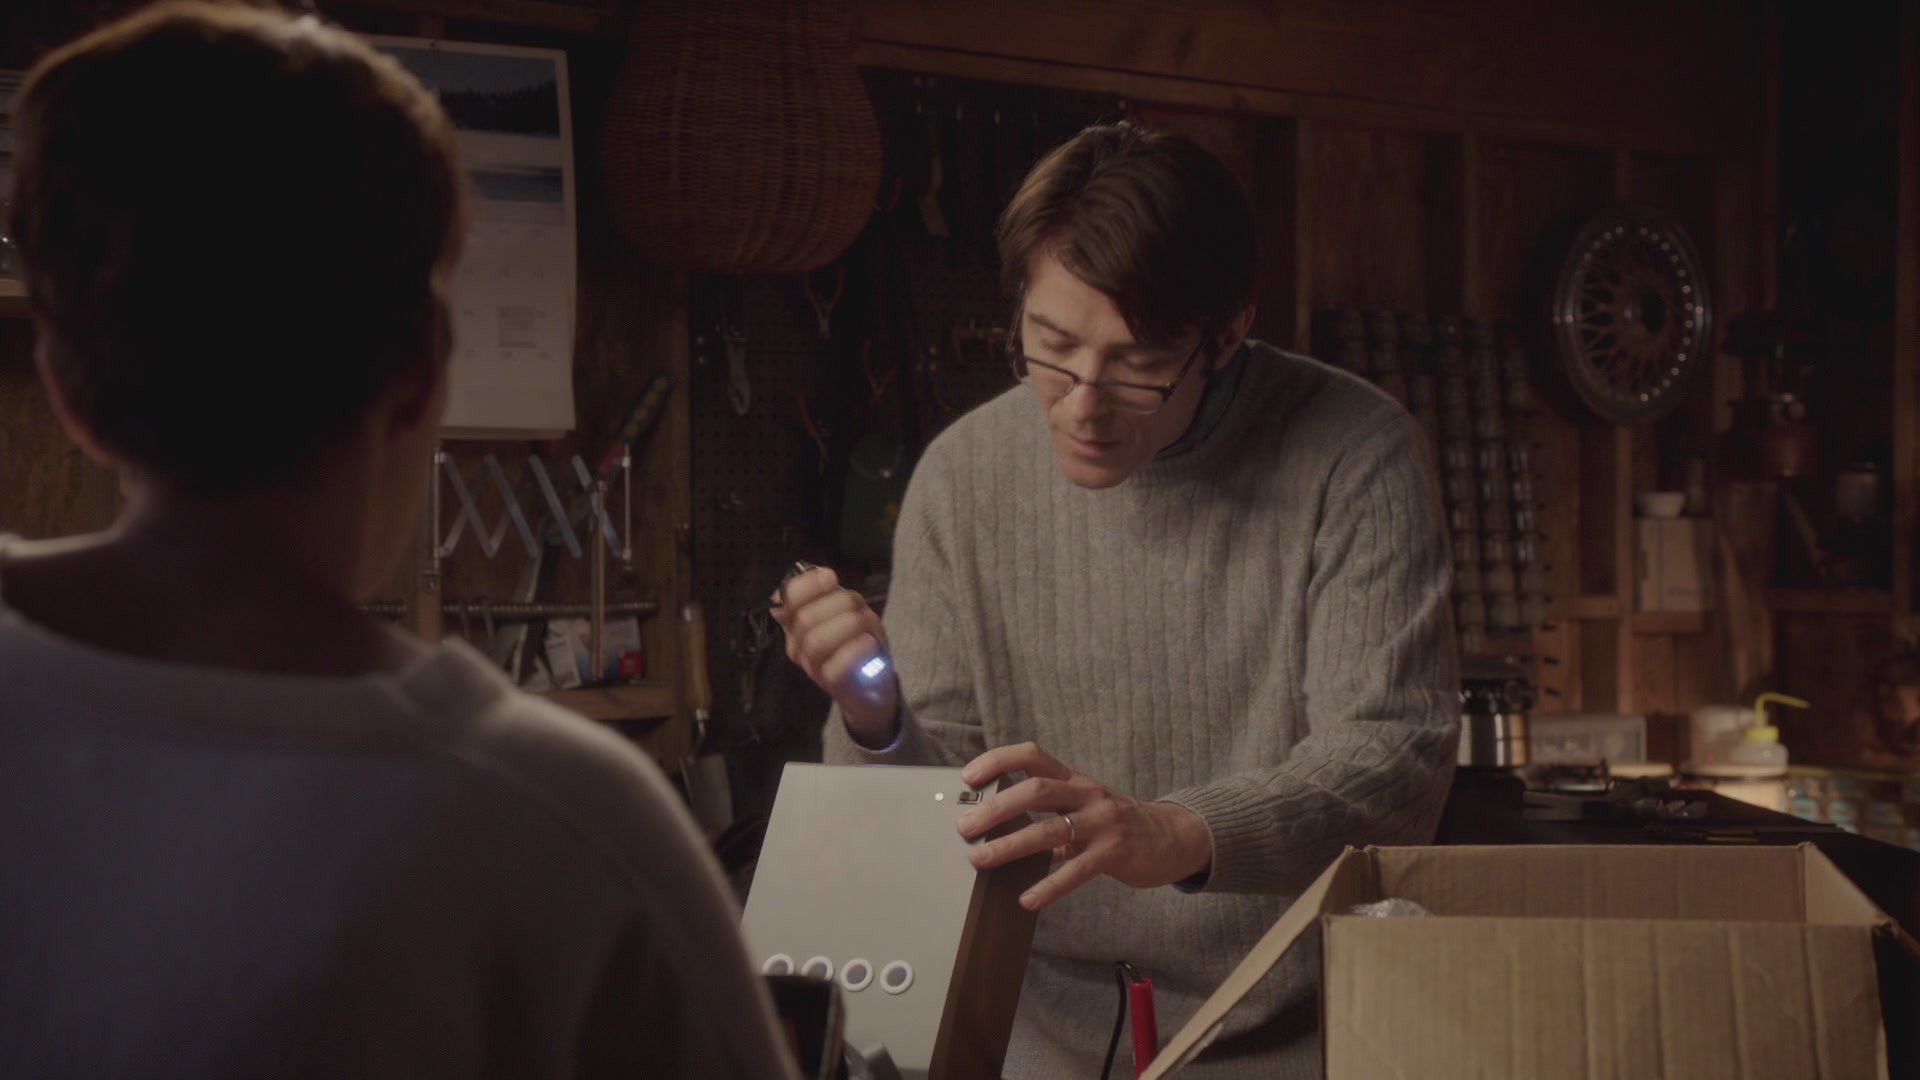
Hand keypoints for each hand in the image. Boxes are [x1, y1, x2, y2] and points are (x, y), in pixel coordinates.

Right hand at [768, 565, 897, 746]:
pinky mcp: (832, 685)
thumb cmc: (856, 643)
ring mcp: (813, 668)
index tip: (831, 577)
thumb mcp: (845, 612)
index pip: (788, 598)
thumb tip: (811, 570)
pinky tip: (869, 643)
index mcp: (797, 623)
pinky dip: (855, 650)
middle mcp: (798, 646)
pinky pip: (835, 667)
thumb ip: (828, 593)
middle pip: (806, 618)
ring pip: (816, 641)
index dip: (808, 584)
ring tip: (868, 625)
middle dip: (839, 604)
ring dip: (849, 625)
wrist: (870, 687)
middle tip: (860, 607)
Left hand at [954, 742, 1212, 910]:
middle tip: (965, 827)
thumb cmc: (1118, 823)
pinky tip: (1027, 899)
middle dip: (996, 808)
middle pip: (1036, 790)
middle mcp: (1087, 794)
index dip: (998, 761)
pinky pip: (1077, 870)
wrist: (1174, 837)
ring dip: (1010, 846)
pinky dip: (1049, 886)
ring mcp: (1103, 822)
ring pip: (1050, 830)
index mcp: (1075, 779)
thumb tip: (997, 824)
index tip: (968, 777)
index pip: (1033, 755)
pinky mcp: (1116, 852)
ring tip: (980, 859)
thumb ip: (1049, 811)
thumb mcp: (1085, 806)